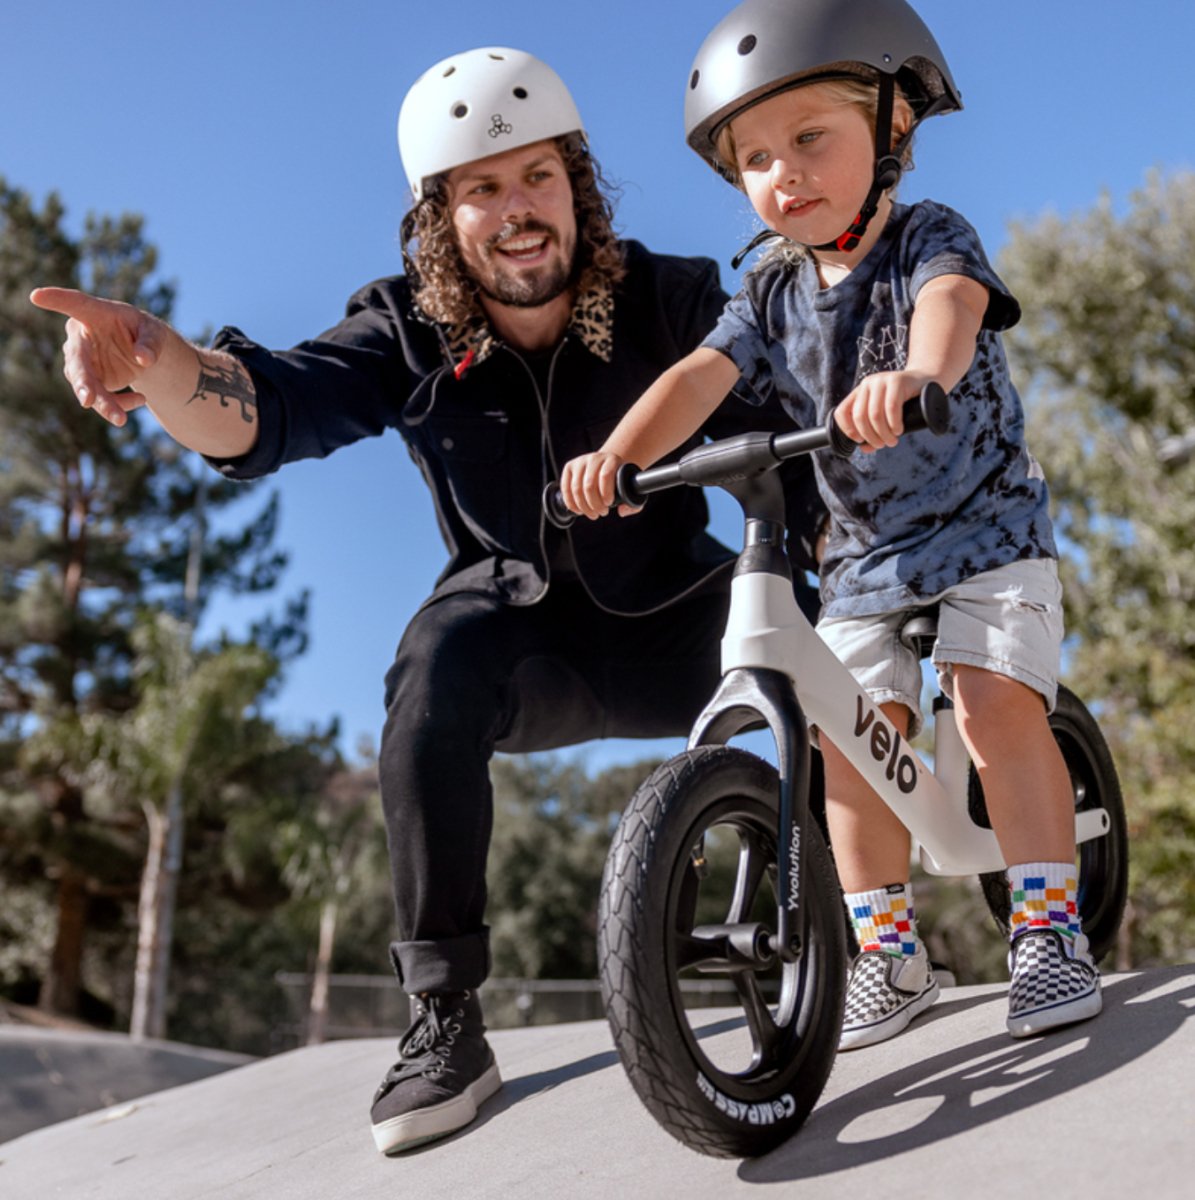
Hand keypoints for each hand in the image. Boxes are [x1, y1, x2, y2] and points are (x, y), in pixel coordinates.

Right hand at [29, 287, 173, 426]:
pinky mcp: (89, 380)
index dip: (56, 299)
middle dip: (82, 381)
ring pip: (85, 386)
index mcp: (94, 313)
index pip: (75, 303)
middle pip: (77, 360)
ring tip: (121, 419)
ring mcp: (82, 361)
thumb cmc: (145, 333)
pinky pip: (100, 398)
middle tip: (87, 399)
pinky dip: (118, 404)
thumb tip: (144, 359)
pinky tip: (141, 399)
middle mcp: (81, 337)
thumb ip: (150, 344)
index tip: (37, 295)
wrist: (143, 354)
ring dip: (103, 403)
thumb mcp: (155, 334)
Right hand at [560, 450, 635, 520]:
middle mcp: (594, 458)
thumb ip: (633, 505)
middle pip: (589, 485)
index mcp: (612, 459)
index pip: (605, 475)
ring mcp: (580, 462)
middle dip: (595, 504)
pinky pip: (565, 488)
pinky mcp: (569, 467)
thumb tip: (621, 511)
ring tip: (592, 514)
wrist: (607, 466)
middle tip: (602, 513)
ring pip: (576, 489)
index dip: (606, 493)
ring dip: (584, 507)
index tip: (609, 504)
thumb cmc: (620, 481)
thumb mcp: (631, 490)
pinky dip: (571, 503)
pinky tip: (579, 510)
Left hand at [834, 371, 930, 452]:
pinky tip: (898, 430)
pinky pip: (891, 407)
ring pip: (875, 414)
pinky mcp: (897, 381)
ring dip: (883, 433)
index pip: (842, 411)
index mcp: (859, 393)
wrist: (927, 382)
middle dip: (870, 436)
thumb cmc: (904, 403)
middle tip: (882, 445)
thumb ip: (873, 431)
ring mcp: (881, 381)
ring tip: (892, 441)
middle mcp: (867, 384)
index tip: (860, 441)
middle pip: (859, 417)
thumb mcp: (885, 416)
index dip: (847, 429)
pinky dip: (894, 424)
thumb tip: (865, 449)